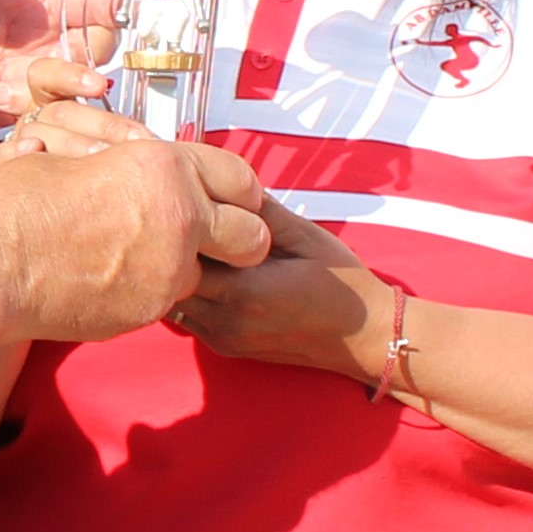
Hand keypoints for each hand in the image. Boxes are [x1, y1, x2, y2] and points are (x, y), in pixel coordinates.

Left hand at [0, 0, 136, 163]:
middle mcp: (33, 10)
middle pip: (97, 0)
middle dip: (120, 6)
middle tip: (131, 18)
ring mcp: (34, 53)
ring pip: (90, 52)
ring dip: (90, 64)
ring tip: (81, 81)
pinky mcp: (28, 96)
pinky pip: (65, 99)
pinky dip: (62, 104)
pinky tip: (21, 106)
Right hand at [0, 125, 271, 347]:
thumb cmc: (20, 201)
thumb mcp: (85, 159)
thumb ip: (136, 169)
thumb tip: (149, 172)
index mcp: (166, 167)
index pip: (241, 178)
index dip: (237, 191)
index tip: (229, 200)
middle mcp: (181, 219)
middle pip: (252, 238)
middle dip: (239, 239)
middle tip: (212, 240)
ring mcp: (168, 273)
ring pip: (206, 275)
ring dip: (185, 267)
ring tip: (136, 258)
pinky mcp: (147, 312)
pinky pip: (164, 300)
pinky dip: (146, 290)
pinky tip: (106, 280)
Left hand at [165, 196, 393, 379]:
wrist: (363, 337)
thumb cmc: (341, 284)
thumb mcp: (305, 235)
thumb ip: (261, 212)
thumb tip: (225, 184)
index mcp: (244, 290)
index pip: (184, 253)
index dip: (181, 225)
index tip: (187, 204)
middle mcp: (226, 320)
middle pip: (169, 279)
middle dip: (172, 249)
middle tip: (182, 220)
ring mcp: (223, 338)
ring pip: (172, 301)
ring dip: (177, 273)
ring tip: (193, 246)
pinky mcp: (224, 347)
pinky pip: (186, 317)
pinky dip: (187, 294)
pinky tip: (207, 271)